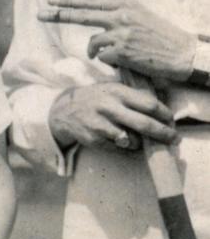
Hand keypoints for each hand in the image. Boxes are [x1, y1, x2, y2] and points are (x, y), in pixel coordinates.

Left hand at [40, 0, 196, 83]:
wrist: (181, 53)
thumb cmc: (160, 35)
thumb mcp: (139, 14)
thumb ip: (117, 12)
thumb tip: (95, 10)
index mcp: (123, 4)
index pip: (89, 1)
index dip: (68, 1)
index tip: (51, 0)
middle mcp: (120, 16)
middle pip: (81, 15)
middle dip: (58, 15)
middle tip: (40, 14)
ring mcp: (120, 33)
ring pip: (93, 43)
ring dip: (96, 52)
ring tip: (110, 55)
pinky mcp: (122, 51)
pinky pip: (103, 57)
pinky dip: (109, 61)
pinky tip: (124, 61)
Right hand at [46, 77, 174, 151]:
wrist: (64, 110)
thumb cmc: (96, 99)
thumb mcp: (113, 89)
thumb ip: (134, 96)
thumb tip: (163, 106)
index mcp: (116, 91)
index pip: (149, 104)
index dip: (165, 114)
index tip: (171, 121)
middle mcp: (108, 106)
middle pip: (144, 124)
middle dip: (163, 134)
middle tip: (173, 139)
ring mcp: (100, 124)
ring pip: (133, 140)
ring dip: (141, 143)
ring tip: (139, 139)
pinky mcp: (94, 139)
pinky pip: (119, 149)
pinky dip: (126, 148)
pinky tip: (124, 143)